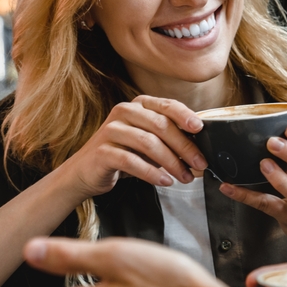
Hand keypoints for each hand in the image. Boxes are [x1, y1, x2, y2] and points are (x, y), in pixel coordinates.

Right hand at [59, 95, 207, 200]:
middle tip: (200, 163)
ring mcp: (111, 130)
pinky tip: (164, 181)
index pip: (167, 105)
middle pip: (161, 125)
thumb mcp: (148, 142)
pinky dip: (152, 173)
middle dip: (184, 146)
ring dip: (171, 162)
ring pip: (148, 143)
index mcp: (139, 105)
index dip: (185, 116)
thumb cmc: (123, 154)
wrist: (85, 172)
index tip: (200, 129)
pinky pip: (132, 161)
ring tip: (184, 177)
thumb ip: (170, 138)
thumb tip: (200, 148)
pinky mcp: (102, 151)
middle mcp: (124, 111)